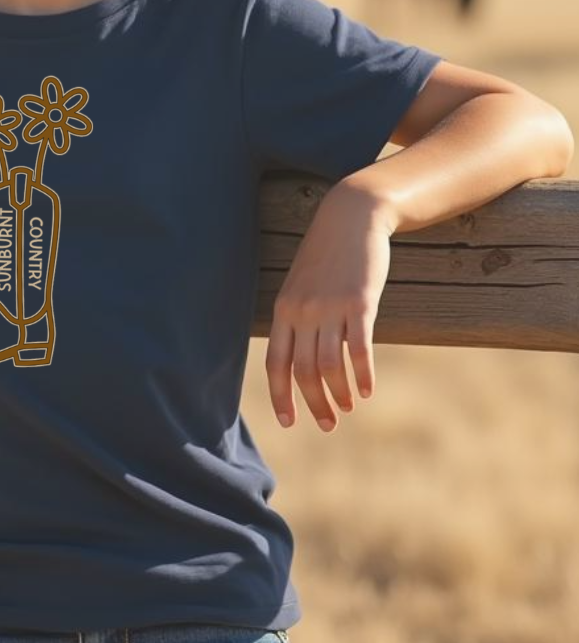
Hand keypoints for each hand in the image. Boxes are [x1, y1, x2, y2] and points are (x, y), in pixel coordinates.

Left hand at [265, 182, 395, 431]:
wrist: (351, 218)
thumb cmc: (327, 255)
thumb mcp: (301, 285)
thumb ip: (297, 317)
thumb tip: (300, 356)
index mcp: (283, 310)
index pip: (275, 363)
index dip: (281, 396)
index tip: (289, 422)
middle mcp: (302, 312)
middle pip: (304, 371)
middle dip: (314, 403)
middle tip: (329, 424)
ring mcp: (330, 308)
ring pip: (330, 366)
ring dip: (339, 394)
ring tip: (349, 408)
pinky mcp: (359, 304)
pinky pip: (359, 350)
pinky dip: (363, 375)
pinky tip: (368, 390)